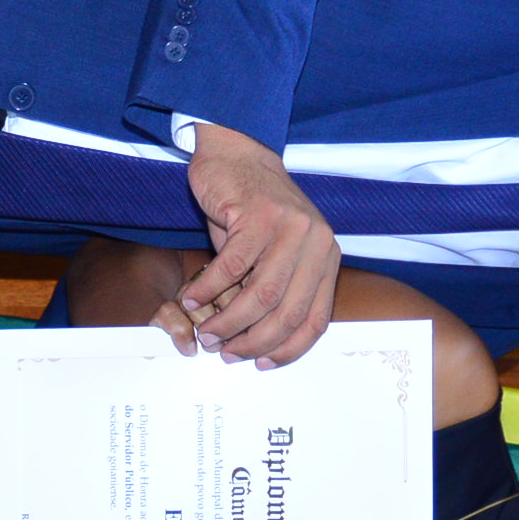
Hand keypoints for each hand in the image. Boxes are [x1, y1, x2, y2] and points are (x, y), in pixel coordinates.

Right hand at [179, 124, 337, 366]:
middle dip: (254, 341)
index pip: (316, 319)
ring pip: (262, 293)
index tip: (261, 364)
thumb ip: (274, 289)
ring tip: (207, 333)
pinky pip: (232, 266)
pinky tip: (192, 298)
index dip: (288, 349)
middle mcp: (317, 243)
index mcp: (326, 257)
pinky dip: (209, 289)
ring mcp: (291, 227)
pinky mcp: (259, 215)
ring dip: (230, 321)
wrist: (237, 155)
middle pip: (289, 311)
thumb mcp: (274, 252)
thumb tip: (254, 341)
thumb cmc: (251, 210)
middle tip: (226, 351)